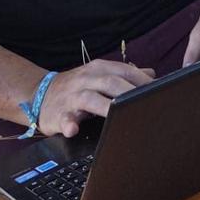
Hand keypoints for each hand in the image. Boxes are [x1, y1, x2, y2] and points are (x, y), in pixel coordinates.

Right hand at [37, 59, 154, 137]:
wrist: (39, 94)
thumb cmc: (77, 87)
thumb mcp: (100, 76)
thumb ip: (125, 75)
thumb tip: (152, 74)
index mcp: (99, 69)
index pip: (125, 71)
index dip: (142, 80)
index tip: (159, 91)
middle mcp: (86, 79)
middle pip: (111, 82)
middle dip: (129, 92)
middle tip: (146, 104)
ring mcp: (72, 96)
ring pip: (90, 98)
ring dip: (105, 106)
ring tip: (118, 114)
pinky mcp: (59, 113)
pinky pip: (64, 119)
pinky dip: (69, 124)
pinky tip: (73, 130)